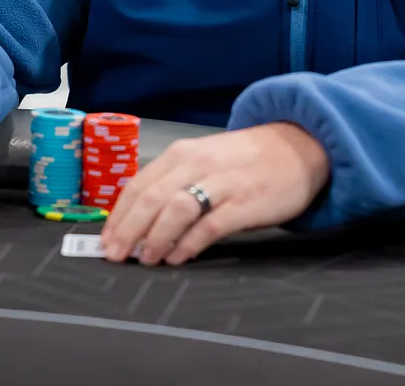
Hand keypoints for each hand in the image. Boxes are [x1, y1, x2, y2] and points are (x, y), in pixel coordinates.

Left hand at [99, 123, 329, 265]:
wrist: (298, 146)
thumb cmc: (245, 159)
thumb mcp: (203, 160)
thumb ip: (174, 183)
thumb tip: (139, 221)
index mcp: (181, 154)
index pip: (138, 185)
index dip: (118, 215)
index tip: (106, 240)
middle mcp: (197, 164)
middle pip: (151, 198)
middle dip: (128, 229)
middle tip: (115, 255)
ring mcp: (222, 183)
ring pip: (176, 210)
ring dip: (155, 237)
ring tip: (145, 258)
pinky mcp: (245, 203)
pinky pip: (210, 226)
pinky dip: (189, 244)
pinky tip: (178, 258)